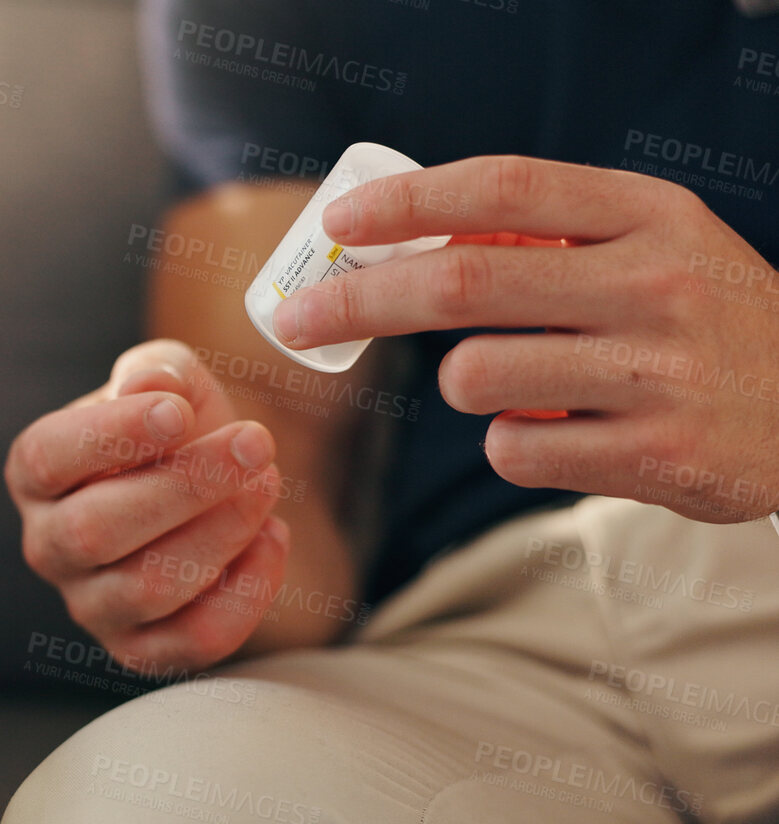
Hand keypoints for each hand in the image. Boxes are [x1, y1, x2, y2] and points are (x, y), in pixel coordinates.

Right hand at [7, 339, 291, 675]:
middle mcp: (49, 545)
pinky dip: (245, 591)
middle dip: (185, 486)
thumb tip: (148, 387)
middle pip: (94, 531)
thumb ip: (155, 373)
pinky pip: (192, 639)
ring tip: (267, 484)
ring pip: (146, 588)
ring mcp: (91, 605)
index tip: (178, 412)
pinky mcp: (142, 649)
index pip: (48, 460)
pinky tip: (274, 537)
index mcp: (36, 474)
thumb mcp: (169, 381)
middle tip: (254, 443)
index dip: (109, 438)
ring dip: (221, 533)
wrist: (221, 483)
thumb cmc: (181, 427)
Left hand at [274, 155, 778, 522]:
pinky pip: (515, 452)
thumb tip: (402, 238)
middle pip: (458, 285)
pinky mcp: (658, 456)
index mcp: (650, 216)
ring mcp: (658, 373)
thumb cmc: (706, 325)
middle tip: (297, 318)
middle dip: (356, 300)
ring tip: (521, 386)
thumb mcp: (656, 248)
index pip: (503, 187)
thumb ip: (551, 236)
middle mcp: (656, 284)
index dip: (405, 202)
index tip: (337, 222)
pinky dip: (513, 448)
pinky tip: (565, 436)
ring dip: (466, 387)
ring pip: (474, 379)